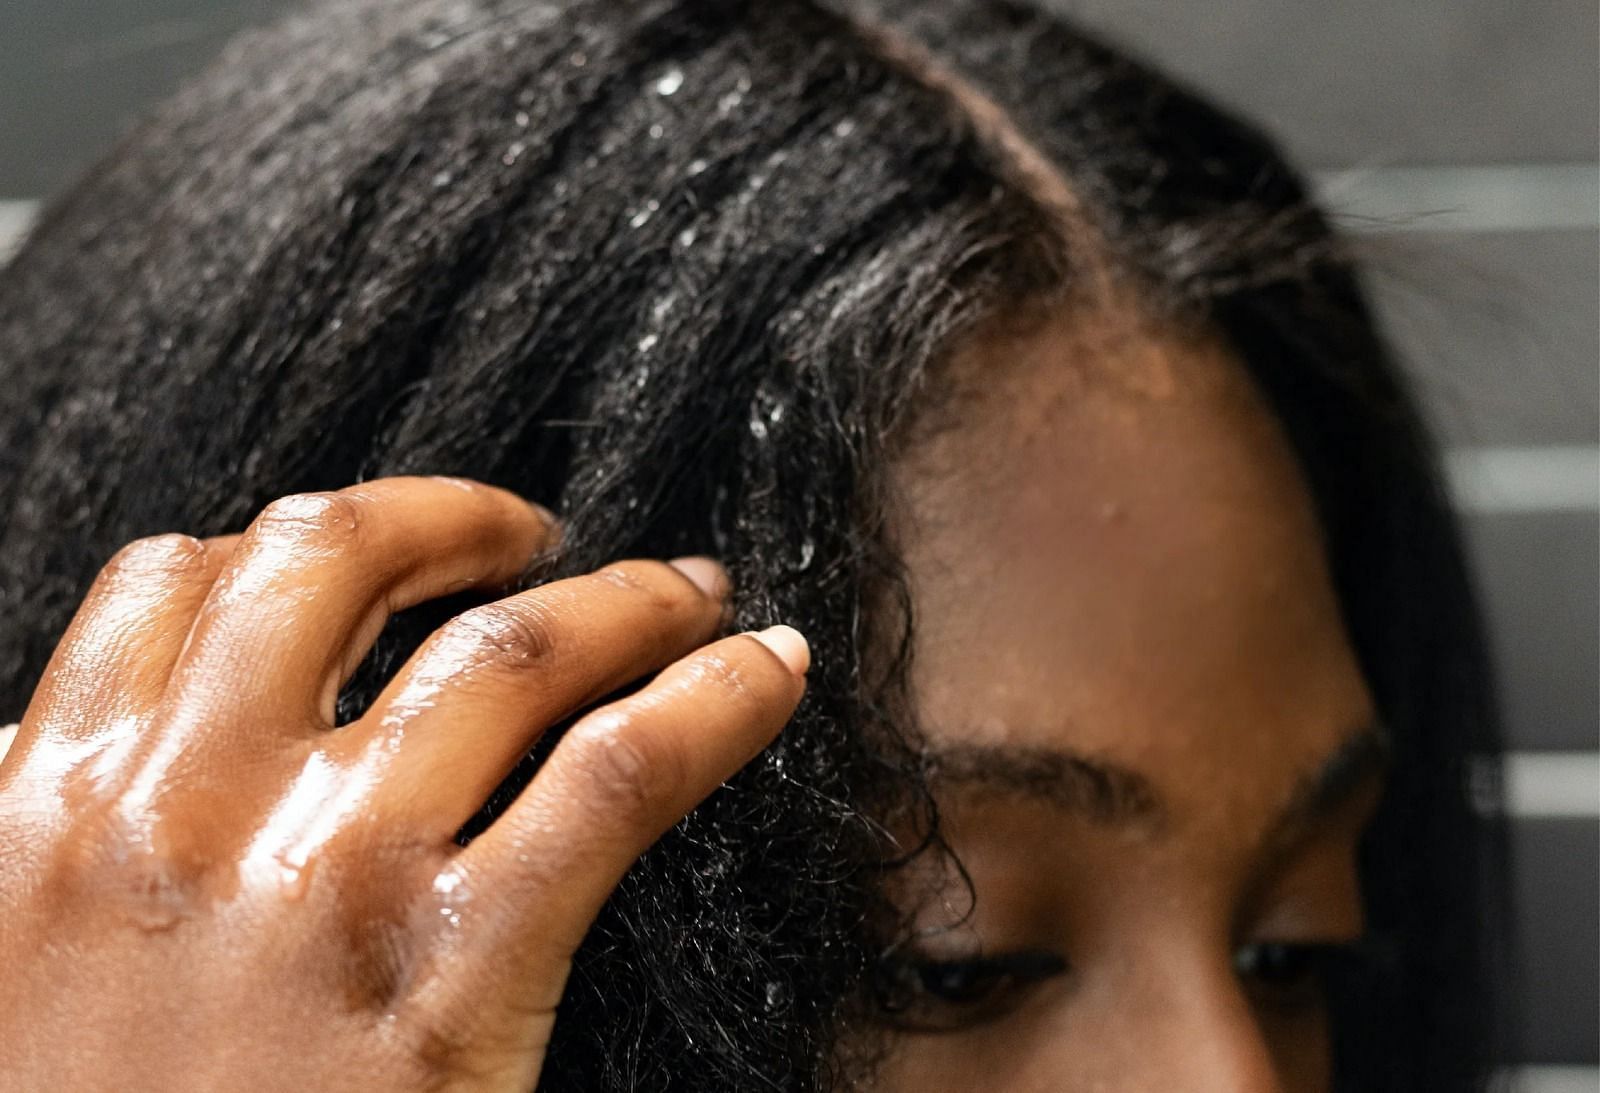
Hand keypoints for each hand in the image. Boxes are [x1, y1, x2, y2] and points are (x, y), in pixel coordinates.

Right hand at [0, 476, 807, 1090]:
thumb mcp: (6, 962)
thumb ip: (56, 836)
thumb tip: (61, 741)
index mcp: (51, 805)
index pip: (176, 583)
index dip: (296, 542)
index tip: (382, 557)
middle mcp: (183, 810)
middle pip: (340, 559)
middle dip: (459, 519)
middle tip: (540, 537)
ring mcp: (329, 881)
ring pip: (507, 649)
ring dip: (621, 597)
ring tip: (685, 594)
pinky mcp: (454, 975)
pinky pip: (618, 774)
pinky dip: (717, 697)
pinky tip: (771, 671)